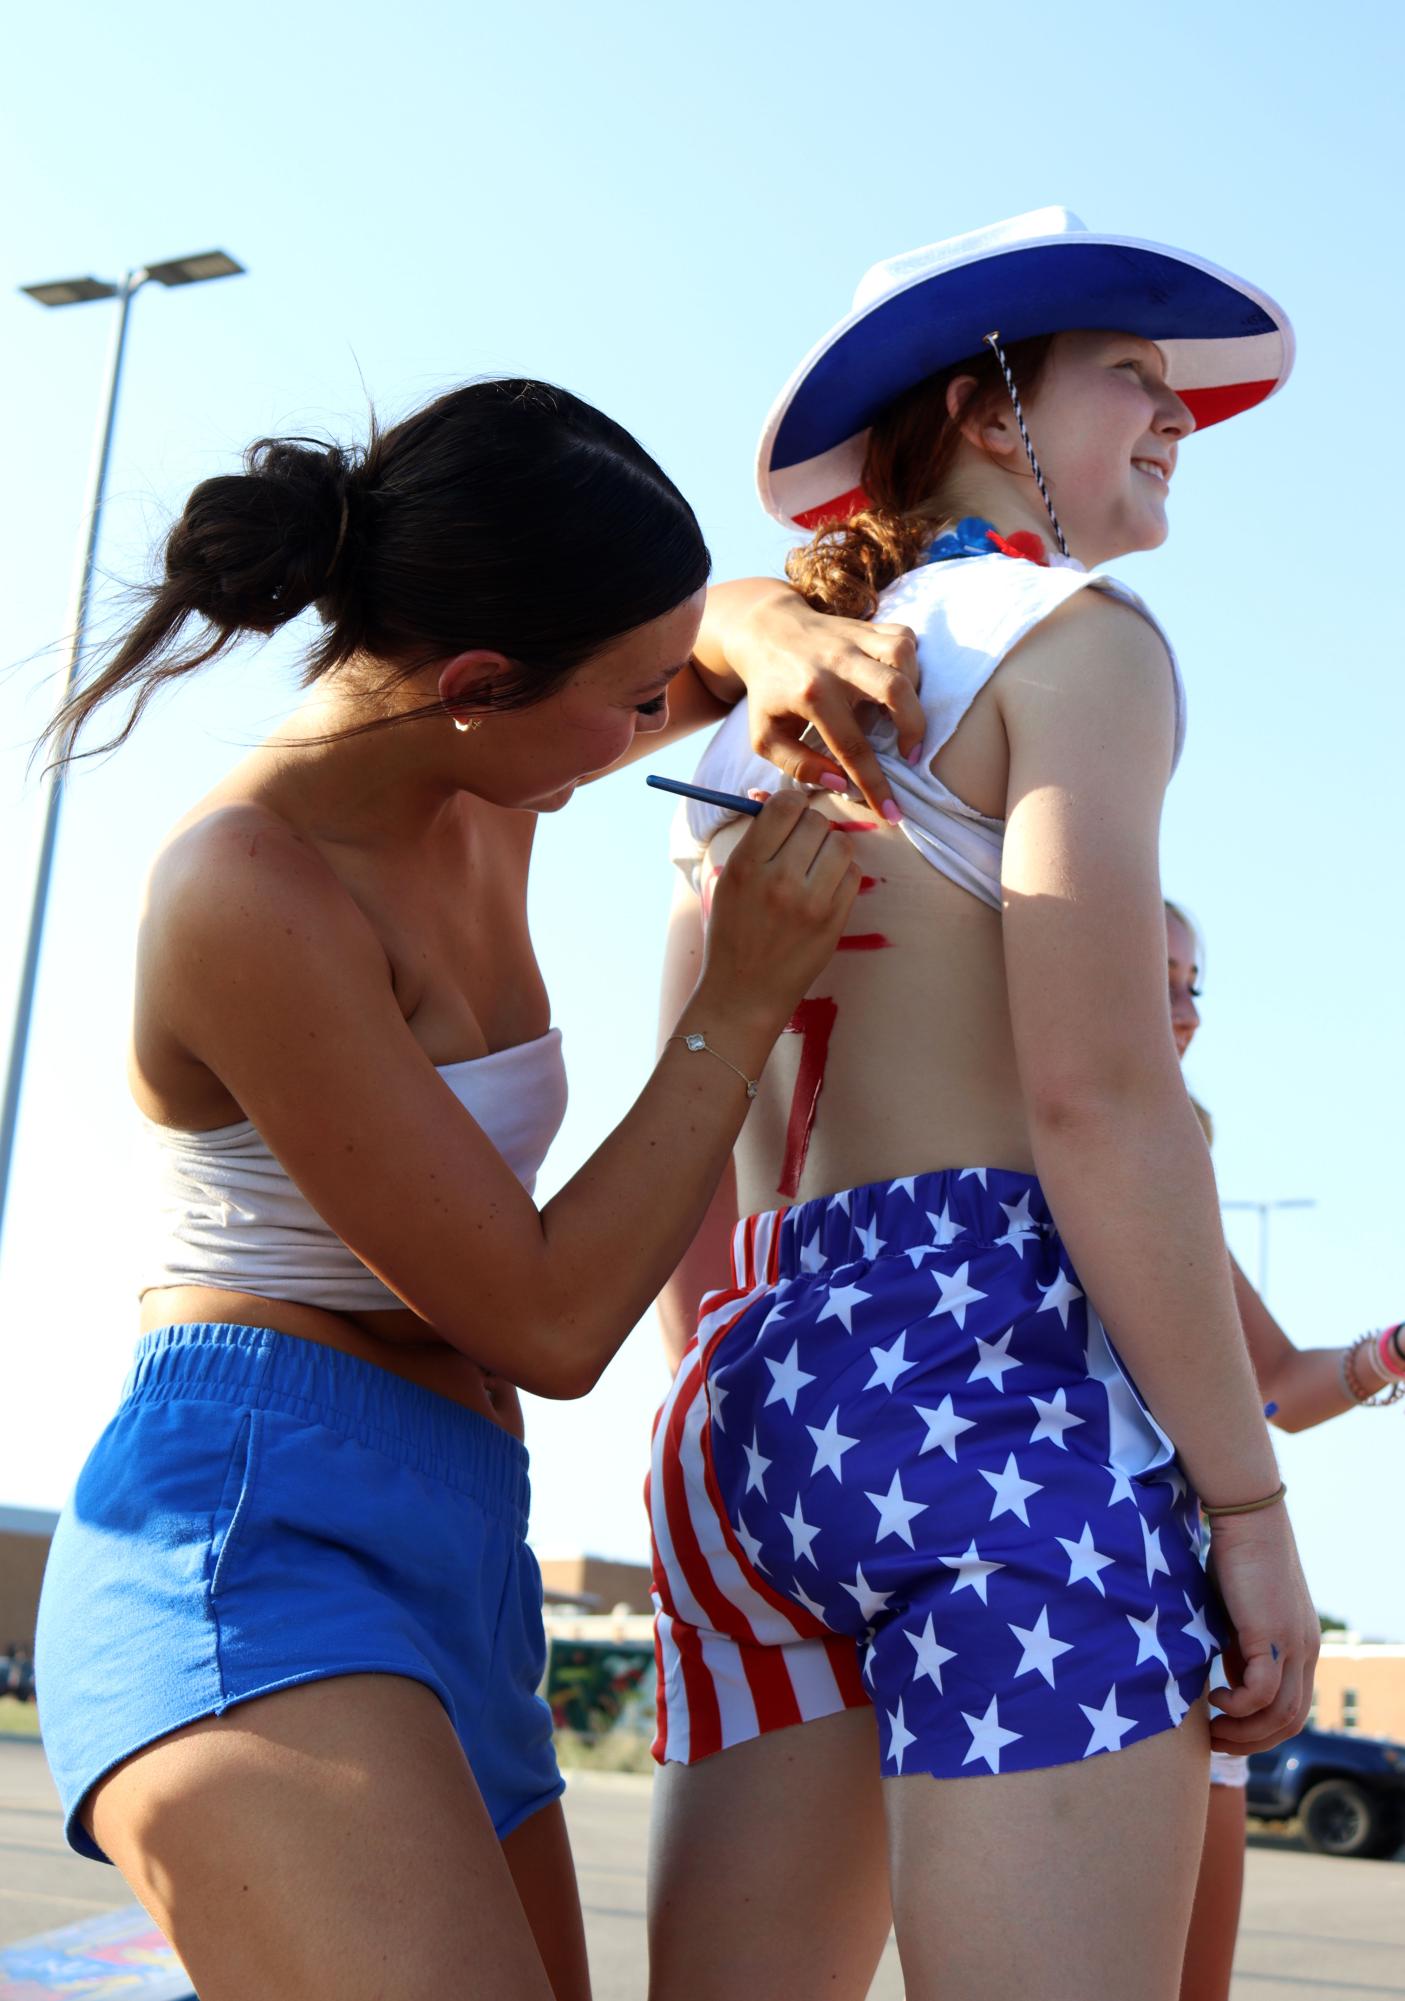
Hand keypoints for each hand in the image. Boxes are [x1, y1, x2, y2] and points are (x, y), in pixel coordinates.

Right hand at [693, 792, 859, 1032]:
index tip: (789, 815)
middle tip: (802, 843)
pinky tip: (824, 888)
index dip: (790, 804)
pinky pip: (854, 875)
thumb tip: (776, 799)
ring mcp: (810, 903)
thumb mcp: (728, 882)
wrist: (744, 994)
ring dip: (831, 847)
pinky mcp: (833, 922)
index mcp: (746, 866)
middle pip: (816, 821)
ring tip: (816, 864)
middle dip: (811, 826)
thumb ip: (755, 841)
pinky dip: (842, 875)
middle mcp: (778, 880)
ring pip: (841, 844)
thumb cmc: (733, 933)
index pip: (784, 806)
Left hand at [730, 587, 922, 818]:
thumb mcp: (766, 737)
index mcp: (812, 695)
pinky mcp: (868, 625)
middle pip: (894, 690)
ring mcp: (855, 638)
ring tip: (902, 715)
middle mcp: (838, 663)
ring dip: (914, 691)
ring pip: (903, 657)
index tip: (891, 813)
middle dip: (914, 728)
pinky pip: (905, 637)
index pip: (852, 747)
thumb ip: (798, 765)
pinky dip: (911, 662)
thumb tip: (840, 783)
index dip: (876, 785)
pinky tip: (899, 682)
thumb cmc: (768, 691)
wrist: (764, 631)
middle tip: (910, 755)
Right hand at [1205, 1503, 1318, 1754]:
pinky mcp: (1272, 1635)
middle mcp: (1305, 1650)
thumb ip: (1237, 1646)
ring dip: (1245, 1732)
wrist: (1246, 1518)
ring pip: (1281, 1714)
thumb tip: (1227, 1677)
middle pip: (1291, 1721)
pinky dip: (1239, 1706)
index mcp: (1300, 1645)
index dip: (1261, 1728)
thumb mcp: (1236, 1613)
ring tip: (1212, 1729)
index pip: (1293, 1707)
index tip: (1226, 1729)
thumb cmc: (1235, 1558)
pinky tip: (1215, 1697)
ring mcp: (1293, 1644)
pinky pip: (1263, 1691)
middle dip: (1253, 1741)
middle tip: (1216, 1742)